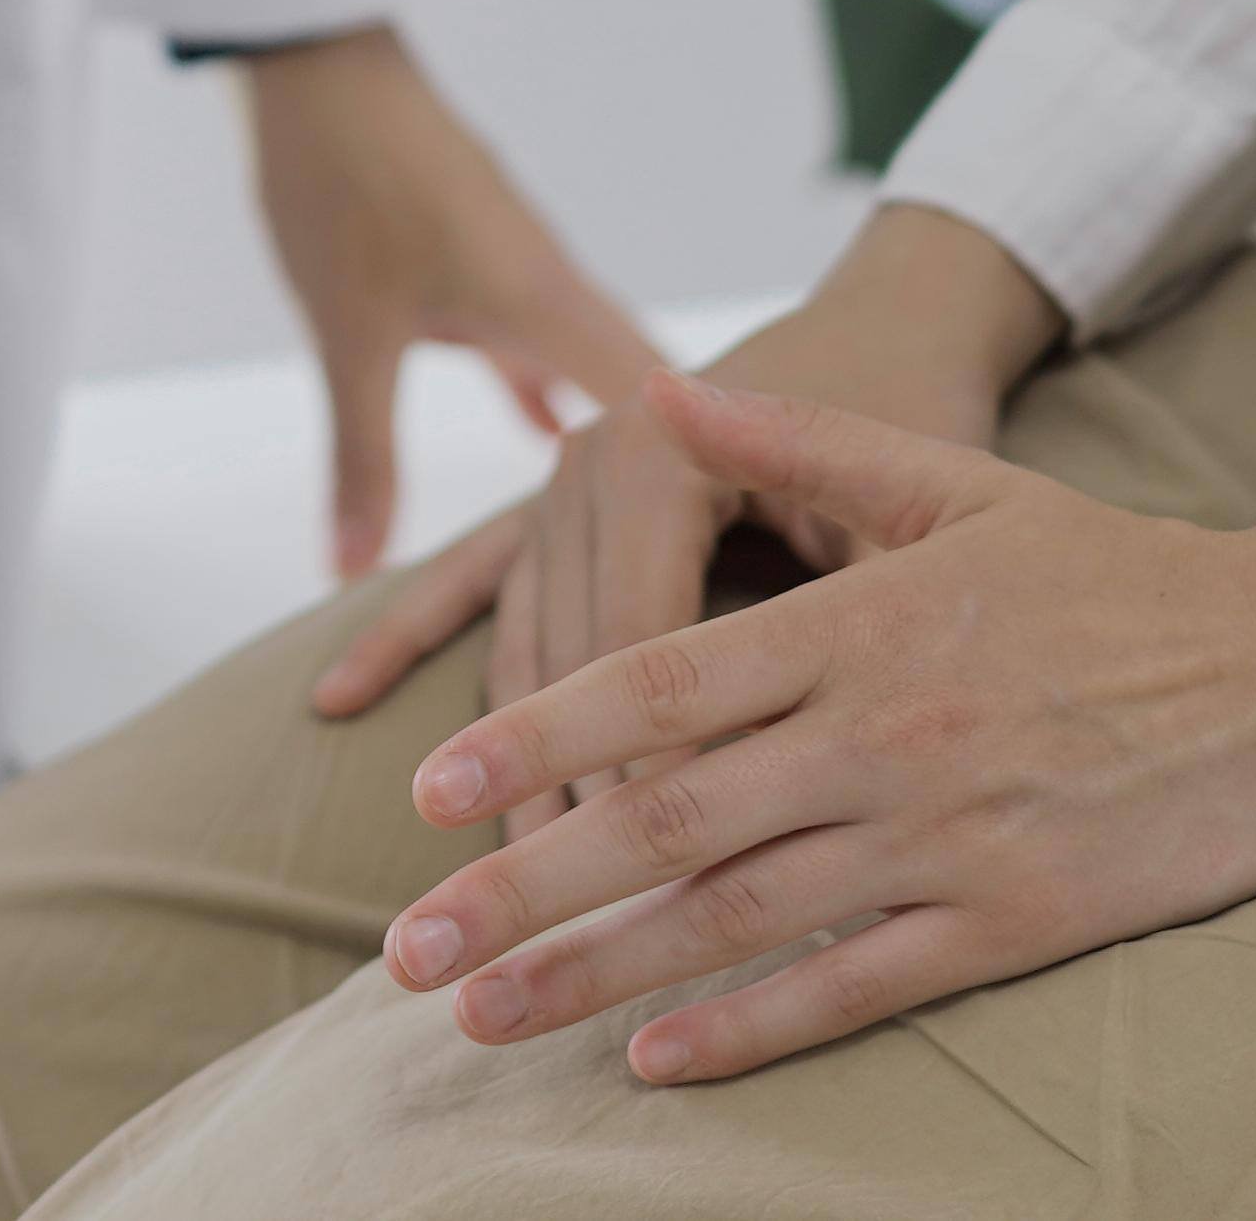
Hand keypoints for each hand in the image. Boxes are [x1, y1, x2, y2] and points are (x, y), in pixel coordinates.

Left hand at [237, 28, 671, 580]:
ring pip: (592, 368)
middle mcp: (557, 288)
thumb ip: (363, 456)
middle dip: (672, 481)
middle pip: (644, 398)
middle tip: (715, 567)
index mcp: (549, 305)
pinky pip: (540, 343)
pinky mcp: (482, 259)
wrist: (317, 63)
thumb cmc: (341, 182)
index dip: (707, 484)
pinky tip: (545, 429)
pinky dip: (549, 390)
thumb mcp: (349, 333)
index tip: (743, 563)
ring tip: (646, 525)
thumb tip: (350, 576)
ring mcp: (523, 271)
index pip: (665, 412)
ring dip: (613, 439)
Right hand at [306, 203, 1065, 835]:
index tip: (646, 893)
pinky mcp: (548, 499)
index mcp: (663, 452)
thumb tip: (760, 760)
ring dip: (500, 771)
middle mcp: (589, 461)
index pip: (638, 651)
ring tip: (481, 891)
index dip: (640, 774)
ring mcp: (555, 480)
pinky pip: (468, 582)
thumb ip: (817, 616)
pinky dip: (399, 636)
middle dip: (557, 803)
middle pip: (564, 666)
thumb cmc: (919, 417)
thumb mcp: (896, 508)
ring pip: (519, 649)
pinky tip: (336, 703)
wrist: (891, 321)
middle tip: (546, 933)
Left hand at [372, 372, 1255, 1084]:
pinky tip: (654, 1059)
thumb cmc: (1113, 573)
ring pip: (736, 917)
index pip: (657, 684)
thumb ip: (795, 437)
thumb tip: (652, 387)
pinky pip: (854, 987)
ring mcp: (944, 837)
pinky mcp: (1012, 921)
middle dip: (521, 888)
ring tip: (486, 1015)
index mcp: (859, 622)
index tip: (430, 788)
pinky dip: (748, 1028)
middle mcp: (883, 735)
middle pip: (666, 821)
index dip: (533, 738)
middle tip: (407, 949)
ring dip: (595, 974)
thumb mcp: (951, 480)